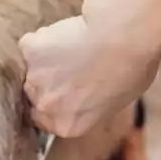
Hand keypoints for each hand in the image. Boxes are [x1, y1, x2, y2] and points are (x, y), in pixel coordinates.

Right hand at [19, 14, 159, 136]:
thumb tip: (84, 97)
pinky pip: (30, 45)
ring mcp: (34, 78)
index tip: (63, 91)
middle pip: (33, 96)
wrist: (123, 38)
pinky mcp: (29, 50)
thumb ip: (88, 107)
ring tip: (70, 48)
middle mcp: (45, 107)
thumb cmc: (131, 68)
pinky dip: (42, 39)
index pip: (44, 121)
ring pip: (31, 69)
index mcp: (66, 126)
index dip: (54, 103)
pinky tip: (65, 34)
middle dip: (47, 82)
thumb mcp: (115, 102)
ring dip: (44, 61)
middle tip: (69, 67)